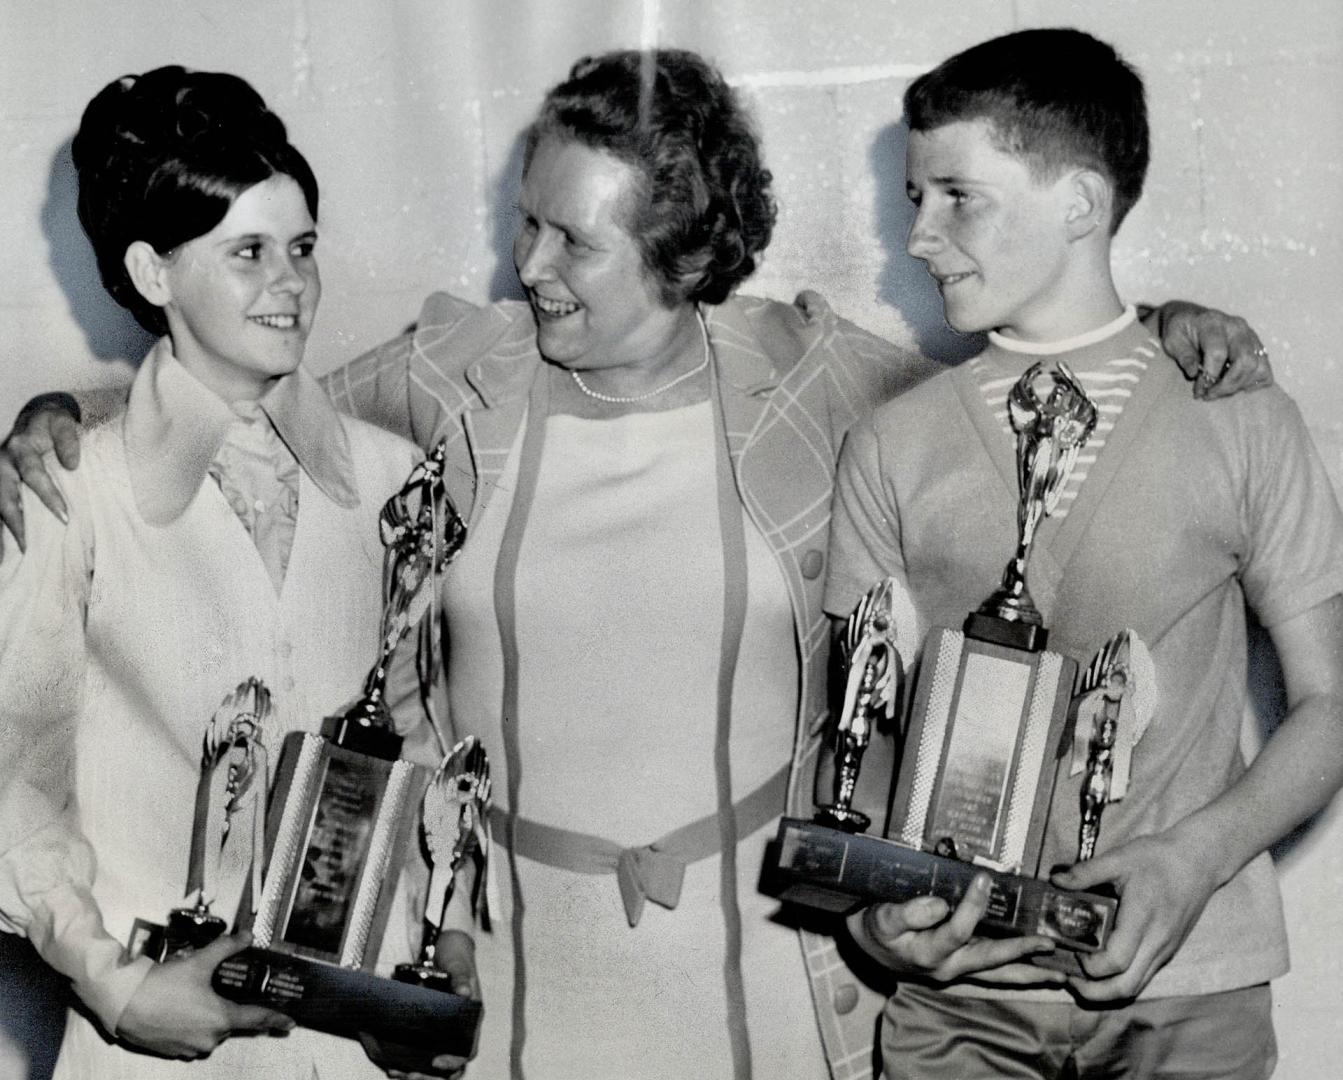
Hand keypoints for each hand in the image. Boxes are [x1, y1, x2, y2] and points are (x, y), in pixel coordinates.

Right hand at [0, 393, 82, 557]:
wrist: (36, 418)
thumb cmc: (53, 423)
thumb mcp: (62, 423)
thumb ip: (68, 439)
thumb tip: (71, 464)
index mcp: (20, 449)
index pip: (33, 475)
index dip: (48, 496)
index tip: (64, 516)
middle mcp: (3, 464)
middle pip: (5, 497)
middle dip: (18, 522)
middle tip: (32, 546)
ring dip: (7, 530)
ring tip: (17, 554)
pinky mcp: (1, 486)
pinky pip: (1, 508)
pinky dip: (5, 527)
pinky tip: (12, 549)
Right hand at [116, 931, 293, 1058]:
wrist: (124, 1003)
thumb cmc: (164, 984)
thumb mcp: (199, 961)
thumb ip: (226, 947)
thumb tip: (248, 935)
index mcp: (221, 1018)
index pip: (256, 1019)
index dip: (275, 1019)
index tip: (290, 1023)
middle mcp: (209, 1039)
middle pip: (229, 1023)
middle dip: (225, 1008)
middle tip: (212, 993)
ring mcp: (190, 1048)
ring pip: (210, 1032)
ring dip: (207, 1018)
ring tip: (190, 998)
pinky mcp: (172, 1052)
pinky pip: (191, 1039)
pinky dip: (190, 1027)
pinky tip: (179, 1011)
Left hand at [363, 930, 479, 1079]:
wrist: (443, 948)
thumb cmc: (455, 958)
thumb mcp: (459, 964)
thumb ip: (462, 977)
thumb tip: (465, 992)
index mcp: (471, 1020)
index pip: (467, 1050)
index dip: (455, 1061)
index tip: (438, 1061)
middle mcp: (457, 1032)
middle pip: (449, 1068)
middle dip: (431, 1077)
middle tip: (411, 1077)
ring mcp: (441, 1034)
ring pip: (433, 1067)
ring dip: (417, 1074)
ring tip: (398, 1074)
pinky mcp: (426, 1032)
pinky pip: (418, 1054)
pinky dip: (406, 1064)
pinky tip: (391, 1066)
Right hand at [848, 873, 1065, 986]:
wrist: (869, 946)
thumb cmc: (874, 927)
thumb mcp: (881, 918)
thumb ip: (906, 913)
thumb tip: (938, 905)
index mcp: (927, 953)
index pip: (957, 931)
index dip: (971, 906)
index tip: (983, 878)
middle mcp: (947, 968)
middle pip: (990, 962)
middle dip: (1021, 952)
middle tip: (1047, 944)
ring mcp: (957, 971)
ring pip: (998, 974)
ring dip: (1029, 973)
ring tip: (1060, 974)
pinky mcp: (962, 967)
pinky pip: (995, 972)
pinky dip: (1017, 971)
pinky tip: (1039, 969)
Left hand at [1052, 826, 1219, 1001]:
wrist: (1197, 862)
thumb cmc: (1156, 858)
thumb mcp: (1118, 858)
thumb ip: (1086, 872)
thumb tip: (1055, 880)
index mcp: (1142, 919)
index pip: (1116, 961)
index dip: (1089, 966)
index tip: (1071, 951)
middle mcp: (1156, 943)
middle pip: (1125, 987)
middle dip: (1093, 991)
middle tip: (1069, 977)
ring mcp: (1164, 951)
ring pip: (1136, 987)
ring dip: (1106, 990)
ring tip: (1080, 976)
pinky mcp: (1167, 952)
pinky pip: (1143, 977)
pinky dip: (1120, 981)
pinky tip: (1102, 966)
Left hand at [1154, 301, 1272, 399]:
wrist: (1191, 319)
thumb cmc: (1179, 330)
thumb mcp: (1171, 339)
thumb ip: (1182, 354)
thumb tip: (1194, 372)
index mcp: (1213, 323)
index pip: (1218, 353)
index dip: (1209, 375)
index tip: (1198, 390)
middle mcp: (1237, 327)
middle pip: (1245, 361)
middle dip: (1227, 385)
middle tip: (1209, 395)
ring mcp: (1250, 336)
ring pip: (1258, 366)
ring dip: (1240, 386)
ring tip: (1220, 392)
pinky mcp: (1258, 346)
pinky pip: (1265, 369)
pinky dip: (1253, 382)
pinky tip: (1235, 385)